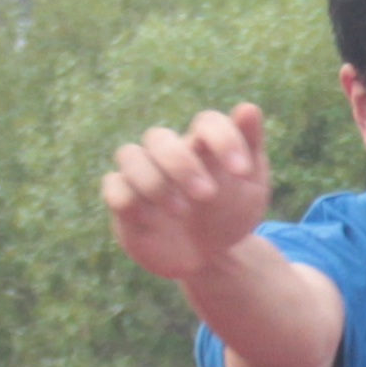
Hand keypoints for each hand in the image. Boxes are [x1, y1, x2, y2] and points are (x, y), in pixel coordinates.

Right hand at [102, 103, 280, 285]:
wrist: (211, 258)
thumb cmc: (229, 215)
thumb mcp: (251, 187)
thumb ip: (249, 147)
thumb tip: (249, 108)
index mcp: (202, 146)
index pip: (207, 122)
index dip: (224, 139)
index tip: (242, 171)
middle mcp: (168, 155)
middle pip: (159, 137)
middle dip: (182, 165)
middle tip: (207, 195)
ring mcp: (144, 176)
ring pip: (129, 155)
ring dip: (154, 182)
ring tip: (181, 211)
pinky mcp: (125, 203)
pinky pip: (114, 187)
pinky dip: (130, 200)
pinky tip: (152, 220)